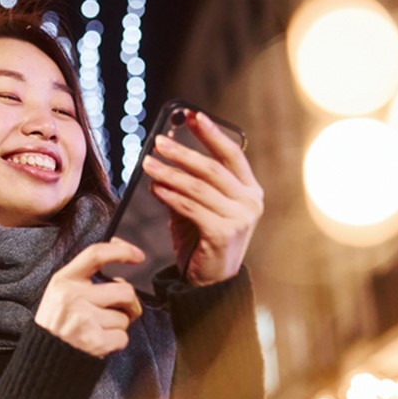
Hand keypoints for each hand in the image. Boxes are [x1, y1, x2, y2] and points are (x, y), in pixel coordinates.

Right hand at [34, 239, 144, 356]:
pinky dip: (116, 343)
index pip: (96, 254)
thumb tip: (120, 269)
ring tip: (100, 330)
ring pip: (125, 318)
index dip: (122, 251)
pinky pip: (123, 338)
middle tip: (123, 311)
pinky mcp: (93, 341)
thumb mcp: (60, 292)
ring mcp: (83, 319)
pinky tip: (100, 343)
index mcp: (64, 280)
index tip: (140, 257)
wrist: (43, 358)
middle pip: (125, 292)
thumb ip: (86, 278)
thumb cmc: (58, 323)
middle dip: (131, 305)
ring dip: (119, 326)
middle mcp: (73, 296)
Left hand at [141, 111, 263, 286]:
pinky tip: (155, 187)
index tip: (192, 115)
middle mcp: (250, 202)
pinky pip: (191, 207)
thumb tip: (165, 152)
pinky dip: (170, 195)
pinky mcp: (223, 233)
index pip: (232, 154)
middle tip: (158, 142)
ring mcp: (240, 219)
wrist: (210, 282)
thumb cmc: (203, 240)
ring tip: (147, 164)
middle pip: (212, 168)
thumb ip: (190, 182)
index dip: (211, 133)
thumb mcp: (200, 206)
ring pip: (198, 187)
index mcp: (250, 191)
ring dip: (169, 173)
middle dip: (183, 152)